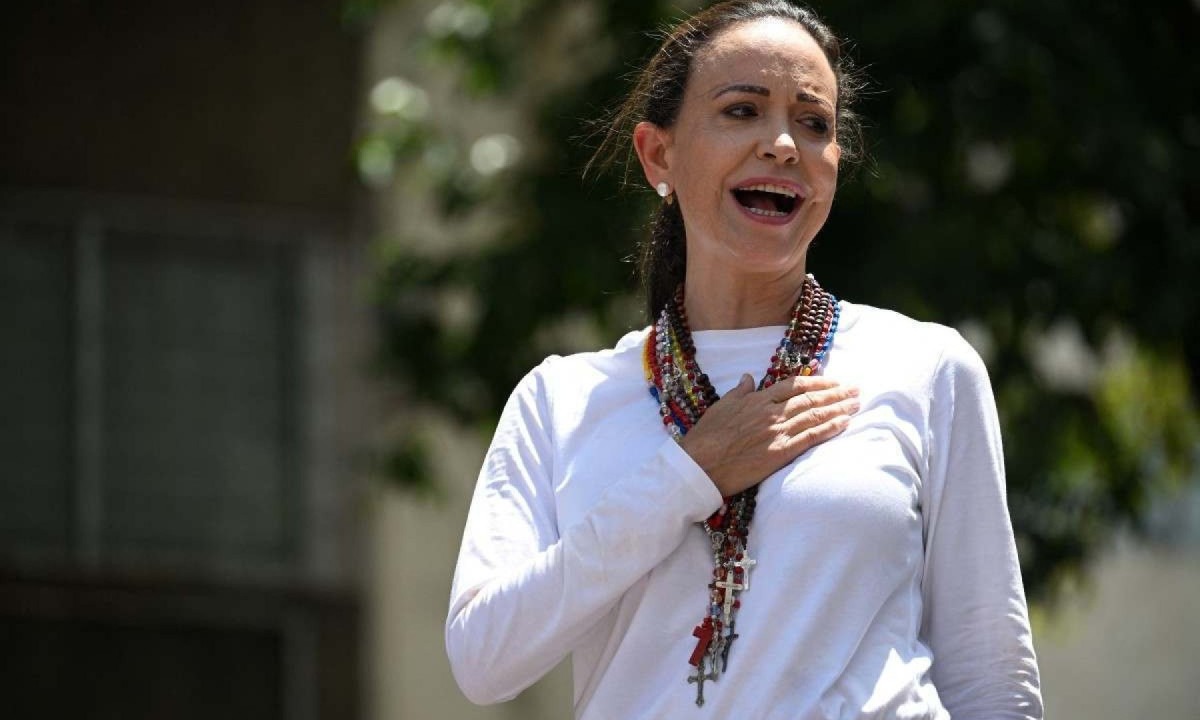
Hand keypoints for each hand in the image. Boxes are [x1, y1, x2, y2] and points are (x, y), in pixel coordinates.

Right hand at [678, 373, 858, 496]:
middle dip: (836, 393)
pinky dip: (829, 428)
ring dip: (839, 408)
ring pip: (814, 416)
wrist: (700, 464)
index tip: (834, 381)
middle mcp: (771, 412)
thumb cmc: (706, 436)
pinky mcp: (780, 453)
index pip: (795, 385)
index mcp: (757, 399)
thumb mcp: (721, 406)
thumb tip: (748, 377)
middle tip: (855, 389)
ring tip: (856, 404)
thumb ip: (739, 392)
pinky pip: (810, 437)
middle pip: (810, 399)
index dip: (818, 382)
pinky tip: (844, 423)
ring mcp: (777, 432)